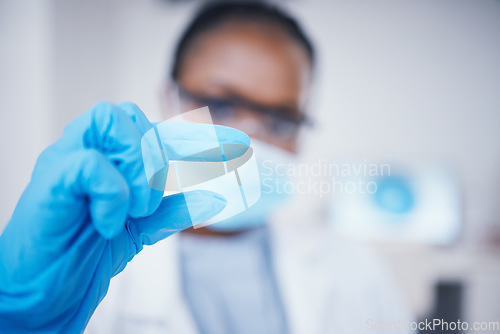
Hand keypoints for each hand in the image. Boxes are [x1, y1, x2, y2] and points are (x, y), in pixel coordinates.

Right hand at [0, 102, 248, 332]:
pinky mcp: (50, 183)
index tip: (235, 144)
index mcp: (105, 161)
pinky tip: (110, 221)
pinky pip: (90, 163)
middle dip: (158, 152)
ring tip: (137, 207)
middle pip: (129, 114)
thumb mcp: (138, 229)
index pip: (152, 131)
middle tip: (153, 199)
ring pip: (109, 119)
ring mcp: (64, 163)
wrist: (39, 297)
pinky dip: (114, 192)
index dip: (195, 136)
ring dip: (139, 165)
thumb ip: (171, 210)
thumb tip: (214, 198)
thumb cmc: (80, 257)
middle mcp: (84, 152)